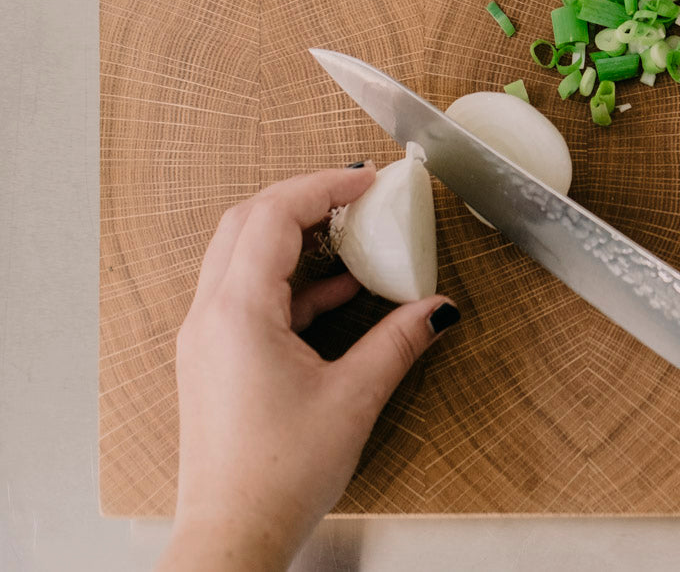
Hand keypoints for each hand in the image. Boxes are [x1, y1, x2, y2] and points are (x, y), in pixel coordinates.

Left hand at [158, 167, 458, 571]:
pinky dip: (291, 277)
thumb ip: (398, 341)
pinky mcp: (214, 357)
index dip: (323, 187)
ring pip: (241, 253)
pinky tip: (338, 289)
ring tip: (351, 233)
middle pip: (247, 221)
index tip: (368, 180)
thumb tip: (437, 309)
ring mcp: (207, 336)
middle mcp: (211, 315)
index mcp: (239, 313)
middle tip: (356, 193)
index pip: (273, 216)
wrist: (230, 535)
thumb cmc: (277, 476)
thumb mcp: (354, 398)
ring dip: (294, 234)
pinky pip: (247, 292)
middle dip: (304, 197)